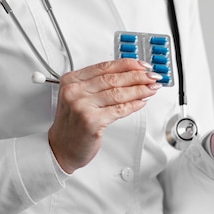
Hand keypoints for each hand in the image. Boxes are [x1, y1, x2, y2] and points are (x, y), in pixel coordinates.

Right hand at [48, 59, 162, 173]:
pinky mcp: (92, 121)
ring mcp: (82, 106)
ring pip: (118, 93)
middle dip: (137, 76)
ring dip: (140, 90)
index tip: (142, 65)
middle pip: (113, 79)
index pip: (104, 67)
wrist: (61, 148)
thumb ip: (97, 85)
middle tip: (152, 76)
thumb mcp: (78, 97)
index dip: (127, 65)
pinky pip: (119, 110)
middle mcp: (75, 91)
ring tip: (151, 88)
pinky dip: (134, 105)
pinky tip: (142, 102)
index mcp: (71, 80)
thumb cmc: (72, 124)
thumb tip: (128, 75)